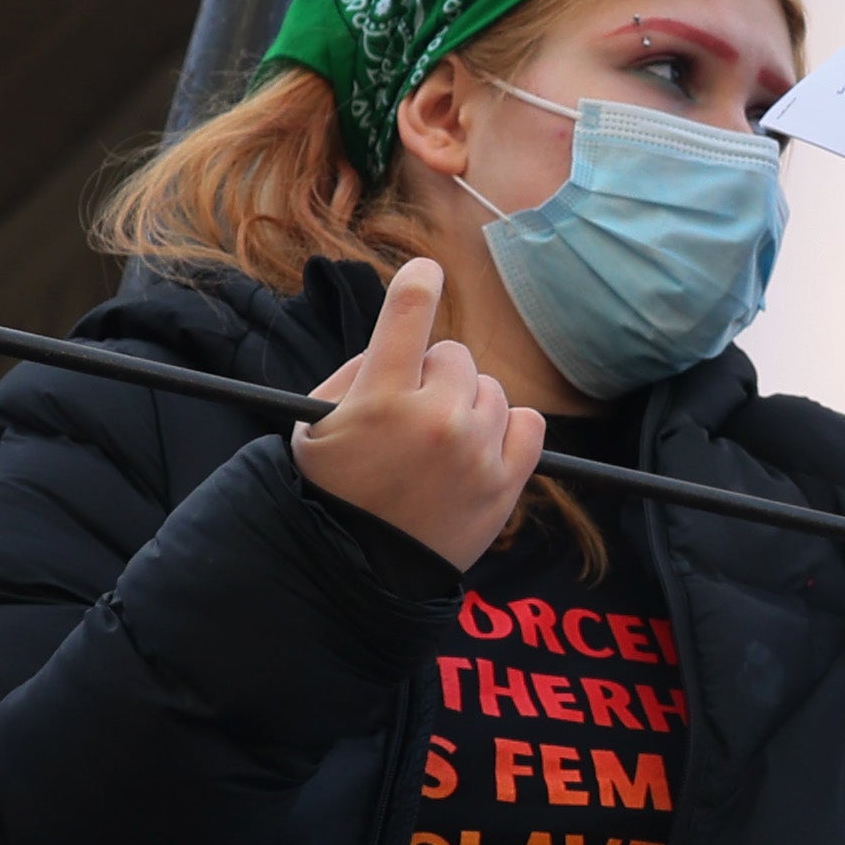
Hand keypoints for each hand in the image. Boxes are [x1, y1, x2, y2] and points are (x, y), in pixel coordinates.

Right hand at [291, 261, 544, 565]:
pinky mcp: (506, 482)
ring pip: (492, 390)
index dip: (419, 282)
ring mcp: (475, 451)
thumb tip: (404, 340)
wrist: (355, 571)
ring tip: (436, 444)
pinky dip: (507, 430)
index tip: (426, 273)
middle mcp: (434, 418)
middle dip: (433, 376)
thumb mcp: (315, 425)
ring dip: (468, 406)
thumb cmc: (331, 492)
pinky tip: (476, 449)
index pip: (410, 311)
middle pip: (455, 356)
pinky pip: (529, 423)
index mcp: (380, 397)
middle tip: (409, 414)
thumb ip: (359, 373)